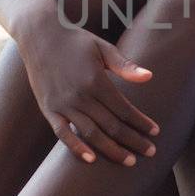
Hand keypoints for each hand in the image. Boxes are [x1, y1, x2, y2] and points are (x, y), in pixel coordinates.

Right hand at [18, 25, 158, 164]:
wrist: (39, 35)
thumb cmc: (76, 40)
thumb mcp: (102, 48)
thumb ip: (125, 65)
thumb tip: (149, 77)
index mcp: (96, 81)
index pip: (124, 110)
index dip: (141, 123)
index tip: (156, 132)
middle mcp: (80, 96)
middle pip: (112, 126)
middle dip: (133, 141)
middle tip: (150, 152)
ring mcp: (62, 104)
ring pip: (91, 134)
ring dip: (111, 150)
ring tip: (129, 161)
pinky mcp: (48, 109)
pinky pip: (62, 134)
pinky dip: (76, 148)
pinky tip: (91, 160)